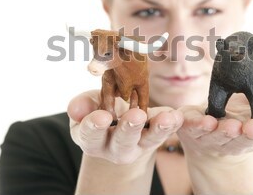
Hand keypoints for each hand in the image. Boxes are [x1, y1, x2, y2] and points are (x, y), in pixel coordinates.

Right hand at [67, 90, 183, 163]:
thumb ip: (83, 105)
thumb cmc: (100, 109)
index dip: (94, 126)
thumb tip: (75, 110)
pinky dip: (172, 124)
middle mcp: (114, 148)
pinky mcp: (155, 139)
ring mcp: (137, 145)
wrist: (119, 121)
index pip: (90, 134)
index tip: (102, 117)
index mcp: (92, 139)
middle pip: (122, 142)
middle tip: (136, 115)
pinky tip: (177, 115)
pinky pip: (165, 132)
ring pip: (148, 140)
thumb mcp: (89, 105)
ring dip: (158, 129)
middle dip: (129, 129)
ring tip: (165, 118)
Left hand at [177, 88, 252, 156]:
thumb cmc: (241, 119)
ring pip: (219, 137)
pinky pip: (192, 128)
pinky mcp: (193, 132)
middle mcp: (234, 142)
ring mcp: (212, 139)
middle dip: (250, 134)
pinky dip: (196, 125)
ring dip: (225, 132)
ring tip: (232, 126)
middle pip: (244, 140)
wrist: (207, 132)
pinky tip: (201, 120)